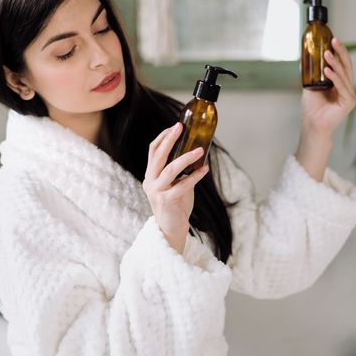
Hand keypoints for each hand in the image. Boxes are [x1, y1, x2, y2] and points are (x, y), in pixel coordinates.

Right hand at [143, 122, 209, 253]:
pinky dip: (195, 176)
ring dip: (186, 158)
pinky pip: (182, 185)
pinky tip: (205, 170)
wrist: (171, 229)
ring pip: (170, 169)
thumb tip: (197, 152)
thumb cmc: (176, 205)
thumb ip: (181, 171)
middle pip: (158, 155)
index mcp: (150, 175)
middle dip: (169, 139)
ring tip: (200, 150)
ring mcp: (156, 191)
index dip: (163, 137)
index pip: (153, 150)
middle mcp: (150, 181)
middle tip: (180, 127)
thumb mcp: (176, 184)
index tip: (176, 126)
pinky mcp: (166, 201)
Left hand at [301, 37, 355, 136]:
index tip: (332, 39)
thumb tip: (306, 57)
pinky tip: (327, 70)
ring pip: (344, 74)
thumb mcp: (311, 85)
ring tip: (326, 54)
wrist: (312, 124)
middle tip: (334, 40)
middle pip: (346, 66)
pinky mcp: (349, 102)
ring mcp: (350, 95)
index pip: (342, 64)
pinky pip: (342, 86)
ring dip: (335, 63)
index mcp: (340, 84)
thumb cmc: (312, 108)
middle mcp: (347, 88)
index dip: (339, 52)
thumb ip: (312, 73)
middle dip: (340, 52)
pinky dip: (334, 77)